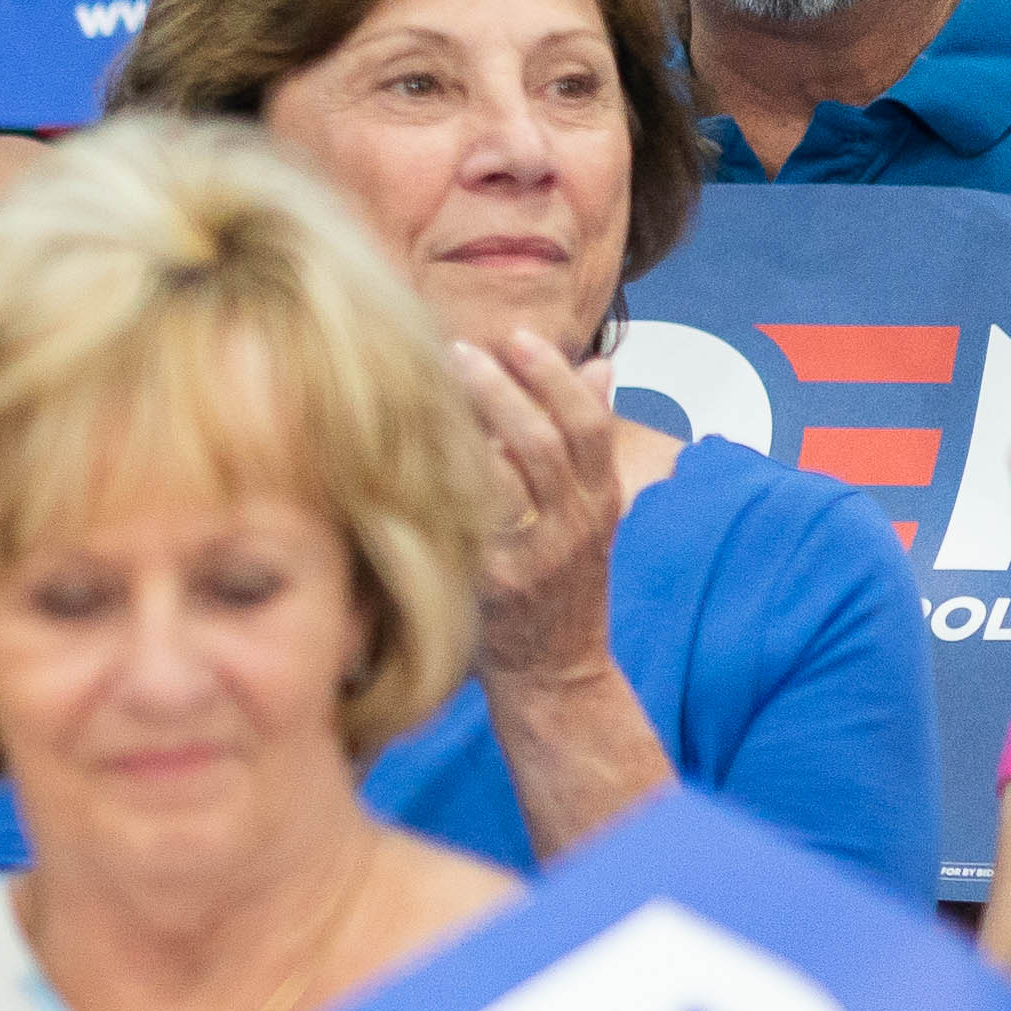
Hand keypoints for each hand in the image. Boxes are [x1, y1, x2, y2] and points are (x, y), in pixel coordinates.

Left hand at [453, 330, 629, 693]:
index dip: (554, 378)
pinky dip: (443, 486)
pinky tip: (409, 453)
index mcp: (601, 499)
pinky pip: (465, 526)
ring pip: (505, 482)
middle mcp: (576, 526)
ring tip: (429, 390)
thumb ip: (588, 442)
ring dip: (466, 431)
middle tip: (460, 350)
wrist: (556, 672)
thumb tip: (599, 365)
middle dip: (504, 391)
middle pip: (545, 444)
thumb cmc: (561, 578)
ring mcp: (535, 559)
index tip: (518, 337)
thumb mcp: (590, 511)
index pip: (588, 425)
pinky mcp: (493, 588)